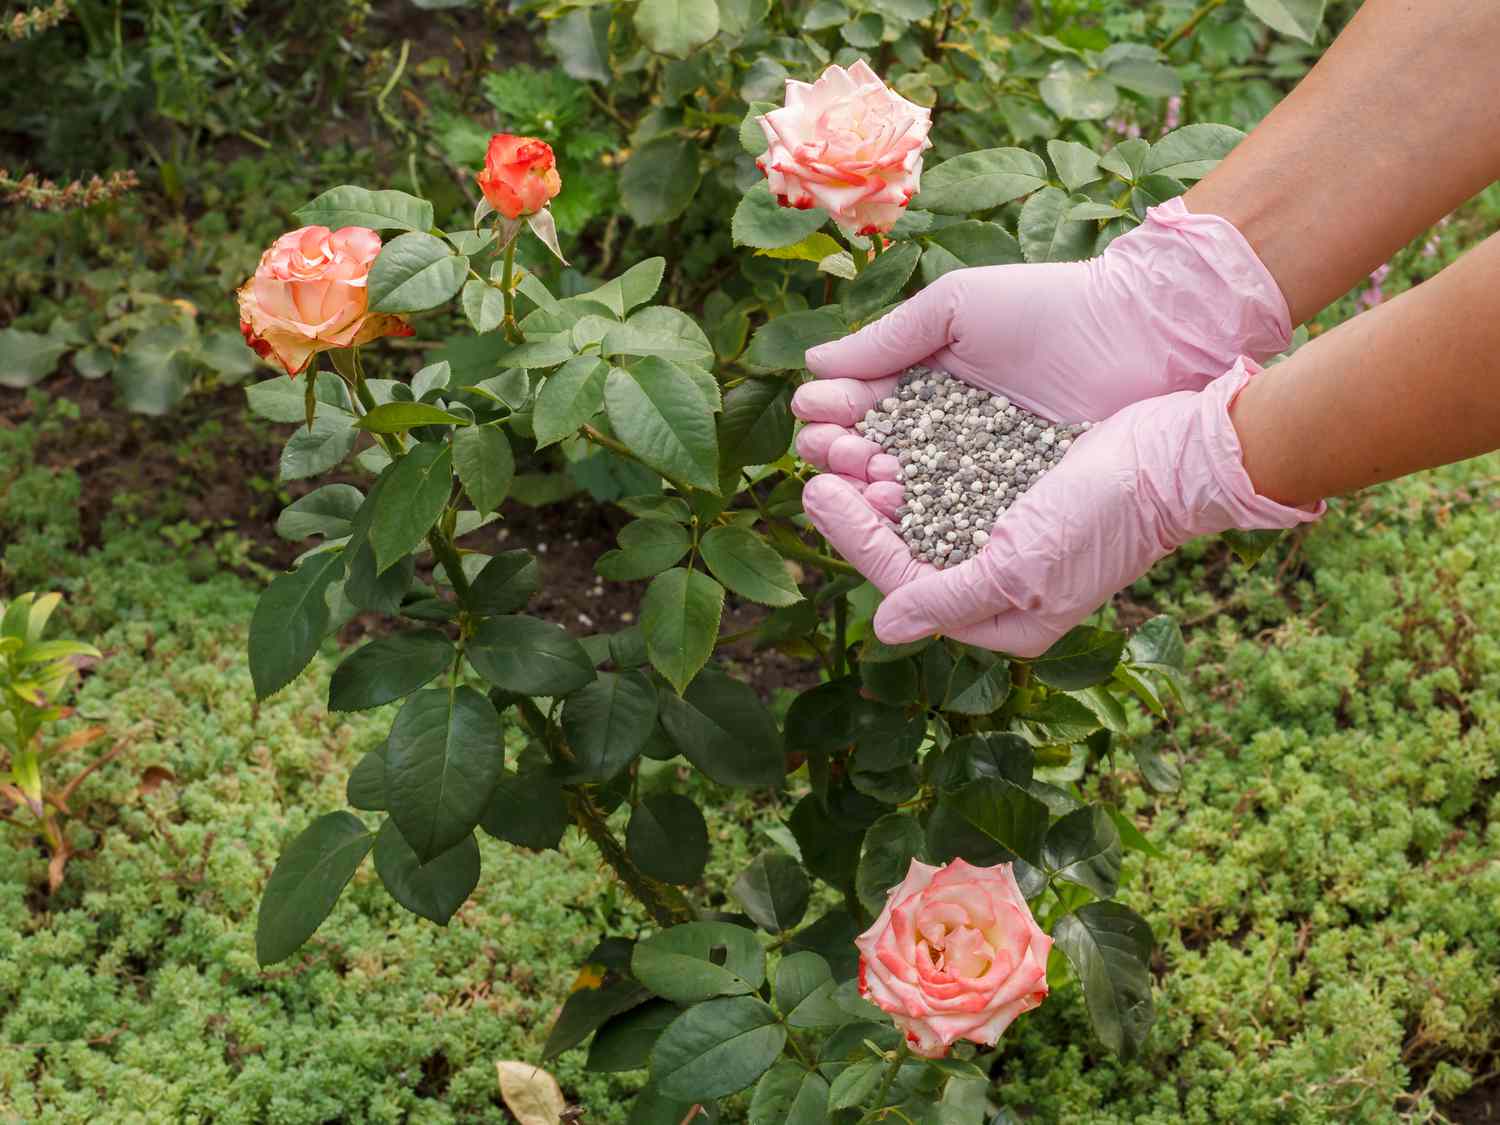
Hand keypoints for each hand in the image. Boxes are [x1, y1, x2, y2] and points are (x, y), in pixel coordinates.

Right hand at [792, 198, 1290, 488]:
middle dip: (842, 457)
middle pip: (874, 460)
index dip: (834, 417)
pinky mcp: (1014, 506)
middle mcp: (945, 437)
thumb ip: (886, 341)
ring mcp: (979, 476)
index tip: (815, 415)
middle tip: (830, 452)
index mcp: (926, 386)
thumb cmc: (1050, 307)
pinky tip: (897, 506)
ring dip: (872, 491)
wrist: (1142, 331)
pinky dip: (923, 516)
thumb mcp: (957, 309)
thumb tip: (812, 367)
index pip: (862, 412)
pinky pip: (958, 519)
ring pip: (910, 495)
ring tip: (859, 480)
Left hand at [801, 360, 1322, 656]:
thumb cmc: (1104, 516)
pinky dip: (915, 454)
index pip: (902, 582)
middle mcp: (997, 583)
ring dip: (880, 473)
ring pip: (920, 508)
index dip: (853, 537)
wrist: (1177, 452)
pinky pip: (948, 476)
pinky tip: (885, 427)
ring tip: (843, 437)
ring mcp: (1006, 533)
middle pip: (905, 545)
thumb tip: (884, 629)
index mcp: (999, 619)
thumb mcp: (1021, 568)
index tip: (816, 491)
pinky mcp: (1016, 487)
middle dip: (859, 505)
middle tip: (817, 459)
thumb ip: (948, 599)